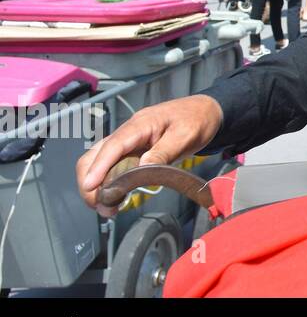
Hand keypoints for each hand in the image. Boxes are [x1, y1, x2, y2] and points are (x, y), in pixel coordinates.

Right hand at [76, 95, 223, 217]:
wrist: (206, 111)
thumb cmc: (197, 120)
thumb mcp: (186, 136)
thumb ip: (164, 152)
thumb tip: (142, 169)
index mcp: (141, 124)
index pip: (113, 145)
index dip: (98, 167)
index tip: (89, 187)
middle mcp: (129, 131)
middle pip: (97, 153)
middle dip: (91, 180)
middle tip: (101, 206)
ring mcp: (128, 140)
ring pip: (99, 160)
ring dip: (97, 183)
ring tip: (107, 206)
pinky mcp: (132, 148)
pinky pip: (112, 164)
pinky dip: (108, 180)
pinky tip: (115, 195)